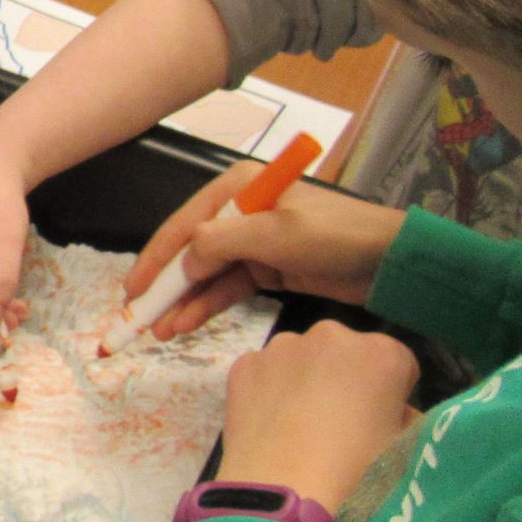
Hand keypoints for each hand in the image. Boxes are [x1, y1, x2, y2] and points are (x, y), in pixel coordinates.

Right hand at [124, 166, 406, 341]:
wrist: (390, 261)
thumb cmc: (334, 235)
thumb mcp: (274, 234)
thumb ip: (220, 244)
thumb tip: (183, 260)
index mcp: (238, 189)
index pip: (183, 225)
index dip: (155, 260)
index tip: (131, 292)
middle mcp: (240, 211)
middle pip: (190, 251)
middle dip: (164, 286)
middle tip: (137, 318)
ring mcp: (254, 242)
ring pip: (206, 275)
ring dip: (183, 302)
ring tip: (160, 332)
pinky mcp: (269, 268)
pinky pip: (228, 289)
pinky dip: (207, 306)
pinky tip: (186, 325)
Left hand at [216, 318, 419, 509]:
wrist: (282, 494)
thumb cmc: (356, 475)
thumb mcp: (403, 451)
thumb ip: (409, 420)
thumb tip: (396, 413)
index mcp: (382, 354)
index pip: (399, 363)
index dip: (392, 394)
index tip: (379, 421)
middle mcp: (332, 336)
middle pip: (347, 352)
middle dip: (346, 378)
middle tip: (337, 424)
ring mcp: (282, 346)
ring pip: (302, 357)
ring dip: (306, 379)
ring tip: (299, 427)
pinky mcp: (245, 364)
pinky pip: (265, 372)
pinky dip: (269, 389)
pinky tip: (269, 426)